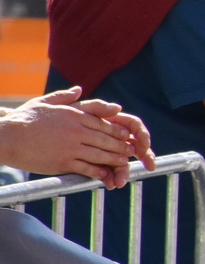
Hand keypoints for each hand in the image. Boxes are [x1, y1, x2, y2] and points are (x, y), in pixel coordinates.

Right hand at [0, 86, 154, 188]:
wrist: (6, 137)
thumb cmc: (24, 119)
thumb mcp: (45, 103)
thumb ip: (65, 97)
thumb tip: (79, 89)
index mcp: (74, 115)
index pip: (103, 123)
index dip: (118, 130)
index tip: (128, 134)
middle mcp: (76, 131)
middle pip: (106, 139)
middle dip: (121, 145)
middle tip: (133, 150)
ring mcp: (71, 147)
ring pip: (100, 154)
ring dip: (115, 159)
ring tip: (124, 161)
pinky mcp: (63, 162)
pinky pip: (87, 168)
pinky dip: (99, 172)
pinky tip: (107, 174)